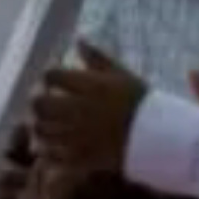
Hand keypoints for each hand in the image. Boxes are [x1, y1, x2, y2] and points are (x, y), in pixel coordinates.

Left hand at [30, 42, 146, 178]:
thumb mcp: (121, 75)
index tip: (54, 83)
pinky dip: (46, 149)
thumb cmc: (140, 103)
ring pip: (41, 129)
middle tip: (46, 104)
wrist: (160, 139)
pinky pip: (51, 154)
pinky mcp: (81, 158)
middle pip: (39, 104)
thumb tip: (77, 40)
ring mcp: (79, 136)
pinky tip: (52, 145)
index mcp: (90, 87)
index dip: (49, 78)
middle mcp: (80, 110)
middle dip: (38, 102)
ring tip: (47, 125)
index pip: (51, 76)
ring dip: (40, 126)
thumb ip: (96, 58)